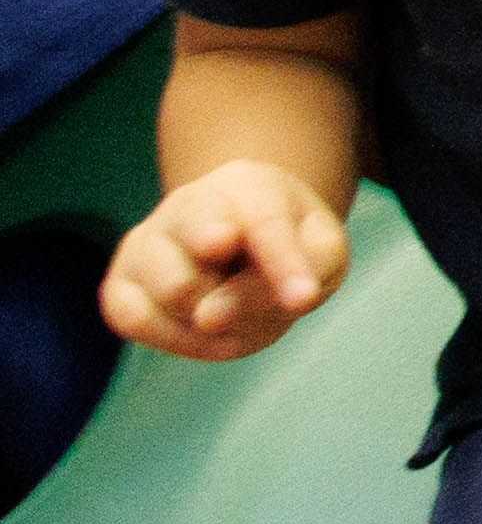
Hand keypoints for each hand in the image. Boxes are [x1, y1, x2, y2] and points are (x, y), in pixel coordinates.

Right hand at [102, 162, 348, 360]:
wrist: (242, 246)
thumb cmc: (291, 246)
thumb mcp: (322, 254)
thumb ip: (299, 274)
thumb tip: (210, 317)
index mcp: (248, 183)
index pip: (266, 220)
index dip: (283, 263)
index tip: (303, 300)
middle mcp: (188, 203)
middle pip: (200, 239)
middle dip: (225, 277)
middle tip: (236, 295)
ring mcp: (146, 240)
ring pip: (171, 289)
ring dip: (214, 320)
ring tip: (234, 311)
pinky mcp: (118, 283)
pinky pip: (136, 320)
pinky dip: (178, 339)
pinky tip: (205, 331)